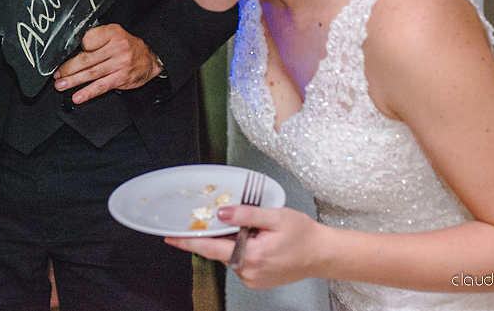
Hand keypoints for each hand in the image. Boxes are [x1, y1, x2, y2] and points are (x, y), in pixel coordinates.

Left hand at [53, 23, 162, 102]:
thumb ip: (97, 39)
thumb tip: (73, 50)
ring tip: (61, 85)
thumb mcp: (114, 34)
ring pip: (91, 73)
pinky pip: (101, 86)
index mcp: (112, 33)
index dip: (74, 48)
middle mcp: (116, 47)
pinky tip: (77, 96)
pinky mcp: (121, 78)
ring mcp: (119, 63)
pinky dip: (88, 92)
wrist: (151, 57)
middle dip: (68, 68)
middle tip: (56, 74)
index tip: (62, 55)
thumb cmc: (128, 46)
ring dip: (73, 81)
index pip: (87, 39)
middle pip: (86, 59)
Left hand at [165, 205, 329, 288]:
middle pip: (219, 250)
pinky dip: (240, 249)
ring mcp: (252, 279)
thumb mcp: (275, 216)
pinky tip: (255, 241)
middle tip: (218, 219)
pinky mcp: (255, 281)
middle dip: (215, 235)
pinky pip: (239, 262)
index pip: (211, 248)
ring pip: (229, 255)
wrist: (322, 254)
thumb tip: (220, 212)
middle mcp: (248, 271)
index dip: (189, 241)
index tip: (170, 237)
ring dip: (231, 241)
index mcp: (252, 255)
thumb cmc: (303, 234)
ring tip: (253, 230)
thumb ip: (245, 214)